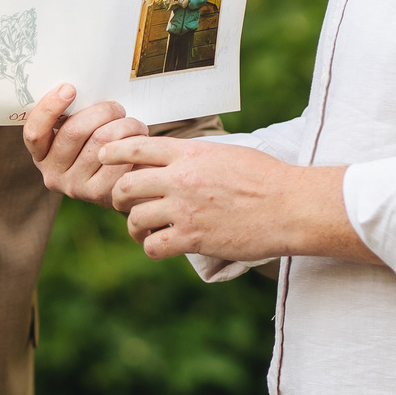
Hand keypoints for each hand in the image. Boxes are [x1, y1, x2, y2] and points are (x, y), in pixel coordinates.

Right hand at [21, 84, 147, 205]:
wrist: (128, 185)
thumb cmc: (101, 148)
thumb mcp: (81, 134)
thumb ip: (74, 116)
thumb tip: (83, 87)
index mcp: (41, 154)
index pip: (34, 132)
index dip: (49, 107)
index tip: (70, 88)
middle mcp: (52, 174)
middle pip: (74, 131)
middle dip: (102, 111)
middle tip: (117, 108)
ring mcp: (74, 186)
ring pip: (100, 141)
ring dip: (124, 125)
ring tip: (134, 124)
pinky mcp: (98, 194)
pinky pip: (118, 158)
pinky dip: (133, 143)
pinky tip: (138, 141)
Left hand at [103, 136, 366, 263]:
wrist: (292, 206)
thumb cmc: (268, 178)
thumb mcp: (228, 153)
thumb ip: (198, 154)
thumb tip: (179, 155)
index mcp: (190, 152)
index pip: (136, 146)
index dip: (113, 151)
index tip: (103, 156)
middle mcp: (181, 178)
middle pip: (126, 184)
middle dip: (118, 195)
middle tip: (123, 203)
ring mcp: (185, 209)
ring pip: (135, 218)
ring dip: (135, 225)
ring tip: (143, 229)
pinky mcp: (193, 238)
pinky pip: (154, 246)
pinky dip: (152, 247)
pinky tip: (162, 246)